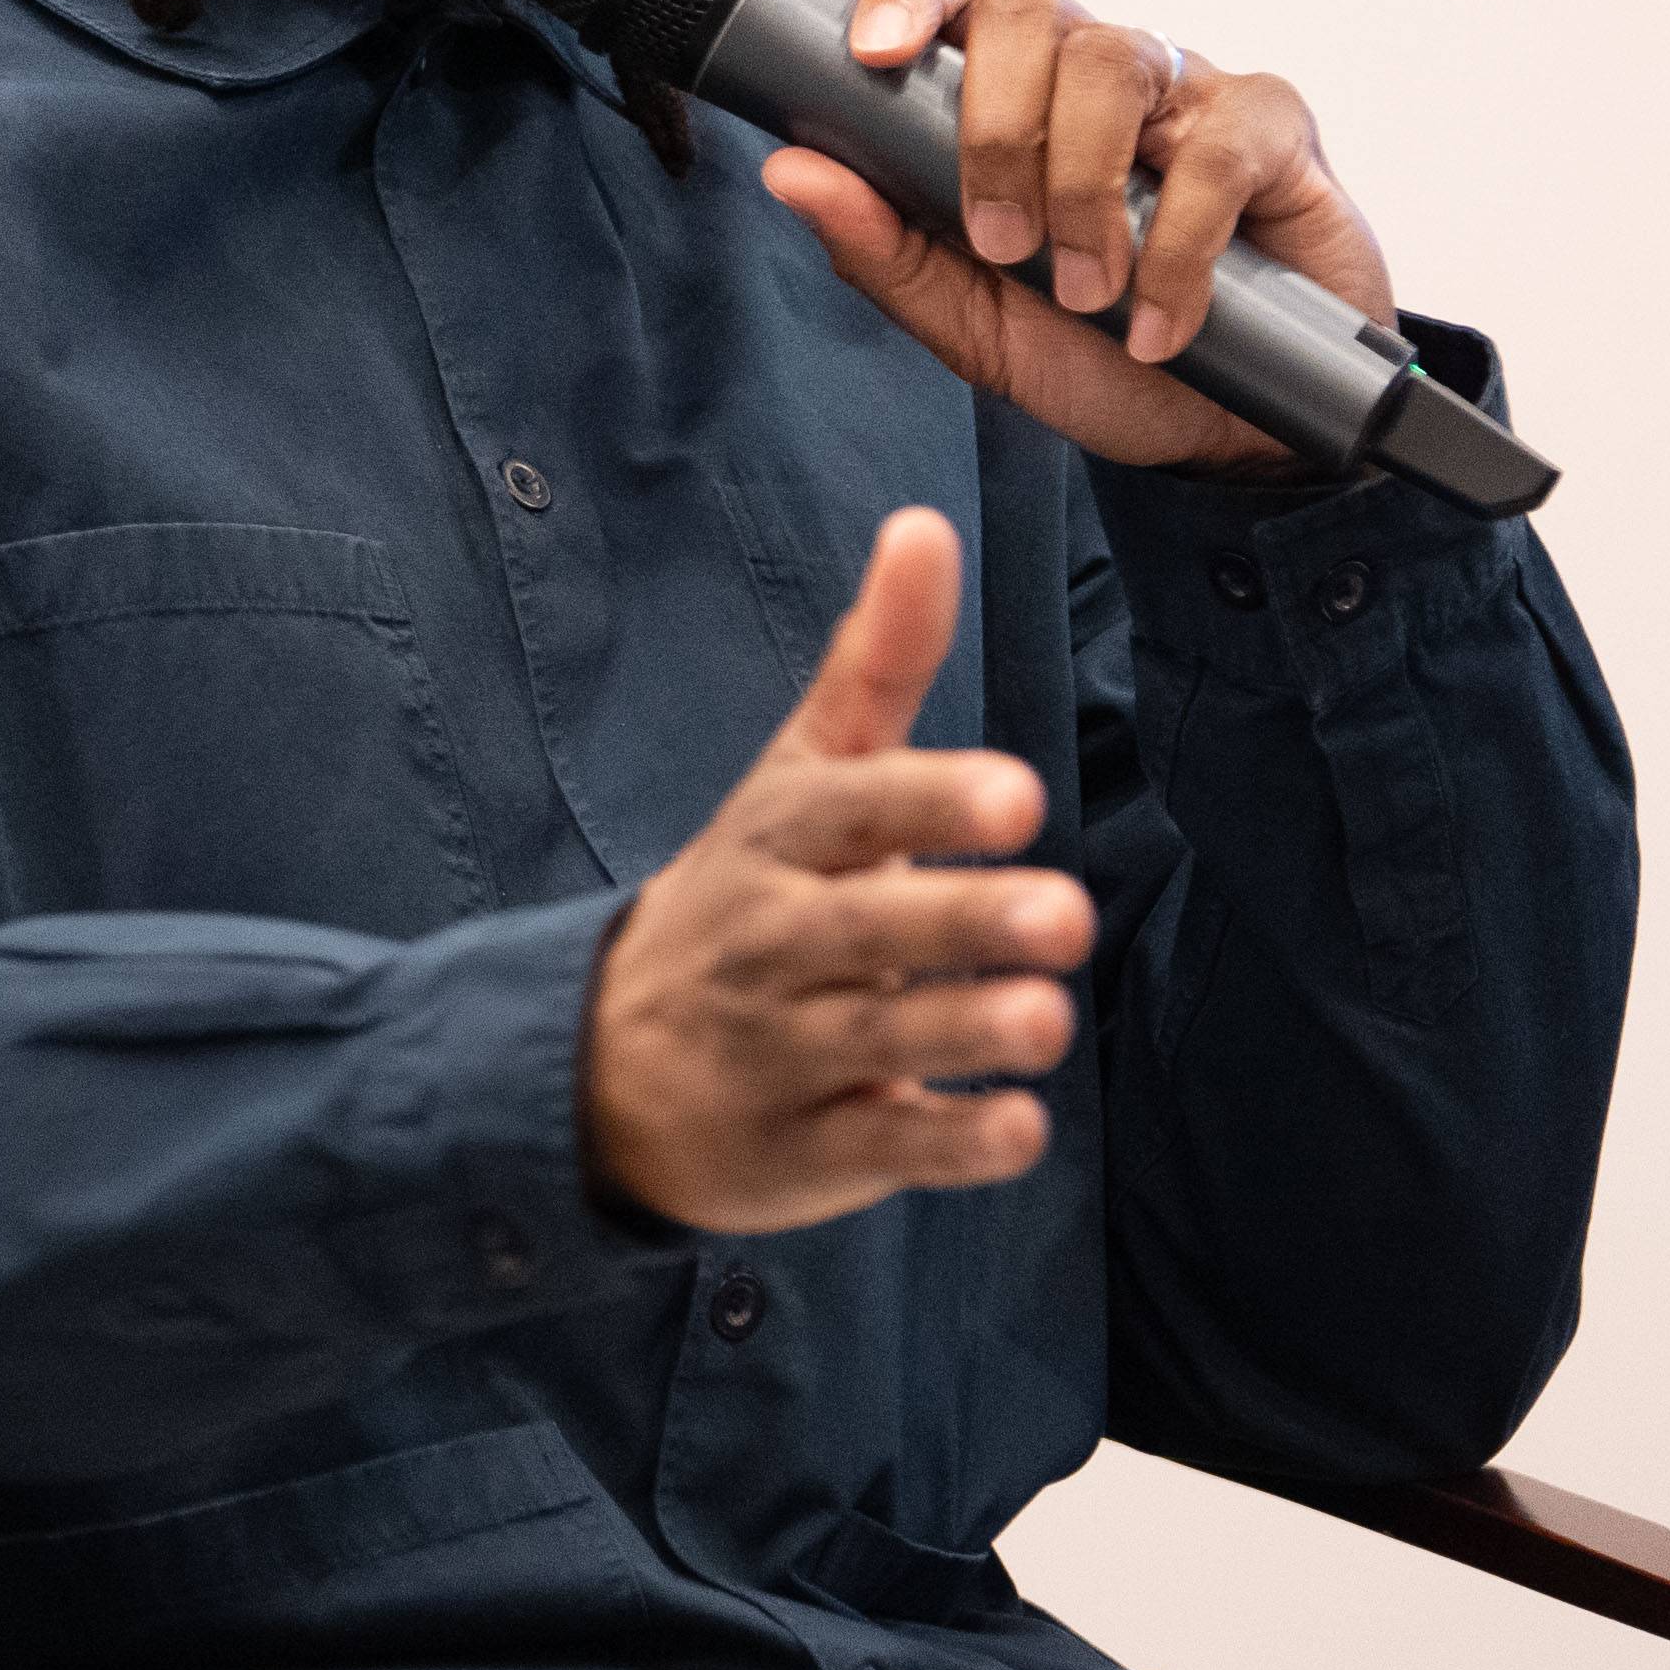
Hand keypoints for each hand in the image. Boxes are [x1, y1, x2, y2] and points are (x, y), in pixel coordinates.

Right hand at [581, 509, 1089, 1233]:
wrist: (603, 1065)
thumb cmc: (749, 895)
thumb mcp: (799, 776)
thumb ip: (875, 661)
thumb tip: (926, 522)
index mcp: (780, 837)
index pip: (852, 809)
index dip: (930, 802)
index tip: (1019, 795)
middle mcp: (776, 940)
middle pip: (868, 927)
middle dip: (962, 922)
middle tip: (1066, 915)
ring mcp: (784, 1050)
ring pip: (879, 1040)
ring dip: (964, 1028)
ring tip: (1048, 1019)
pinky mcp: (807, 1147)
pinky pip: (882, 1147)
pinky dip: (947, 1144)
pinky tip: (1017, 1131)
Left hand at [754, 0, 1397, 476]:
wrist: (1225, 436)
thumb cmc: (1095, 357)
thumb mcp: (972, 322)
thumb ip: (883, 249)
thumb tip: (787, 170)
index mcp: (1013, 92)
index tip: (870, 56)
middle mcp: (1096, 70)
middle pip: (1028, 8)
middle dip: (995, 129)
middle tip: (1002, 246)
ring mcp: (1188, 90)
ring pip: (1113, 61)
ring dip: (1081, 192)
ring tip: (1085, 296)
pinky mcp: (1272, 131)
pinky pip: (1214, 149)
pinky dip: (1175, 251)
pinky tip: (1159, 325)